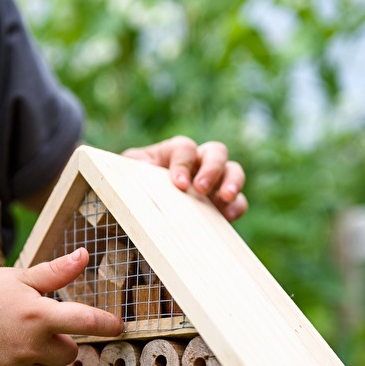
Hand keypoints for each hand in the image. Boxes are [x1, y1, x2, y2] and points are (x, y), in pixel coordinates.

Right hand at [0, 248, 122, 365]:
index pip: (85, 321)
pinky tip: (4, 357)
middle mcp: (29, 344)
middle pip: (68, 353)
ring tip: (12, 339)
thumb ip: (56, 272)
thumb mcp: (20, 277)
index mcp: (38, 314)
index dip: (106, 324)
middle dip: (60, 341)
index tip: (118, 326)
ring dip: (38, 358)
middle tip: (36, 327)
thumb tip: (84, 255)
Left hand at [122, 136, 247, 221]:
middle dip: (212, 168)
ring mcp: (214, 182)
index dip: (183, 164)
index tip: (179, 183)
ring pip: (233, 171)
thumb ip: (133, 166)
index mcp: (174, 152)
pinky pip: (238, 200)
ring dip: (232, 182)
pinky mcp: (221, 203)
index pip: (185, 149)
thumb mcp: (126, 174)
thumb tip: (145, 166)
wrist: (138, 213)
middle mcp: (198, 162)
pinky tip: (229, 216)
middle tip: (202, 188)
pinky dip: (237, 205)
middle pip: (216, 152)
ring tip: (226, 198)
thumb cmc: (133, 186)